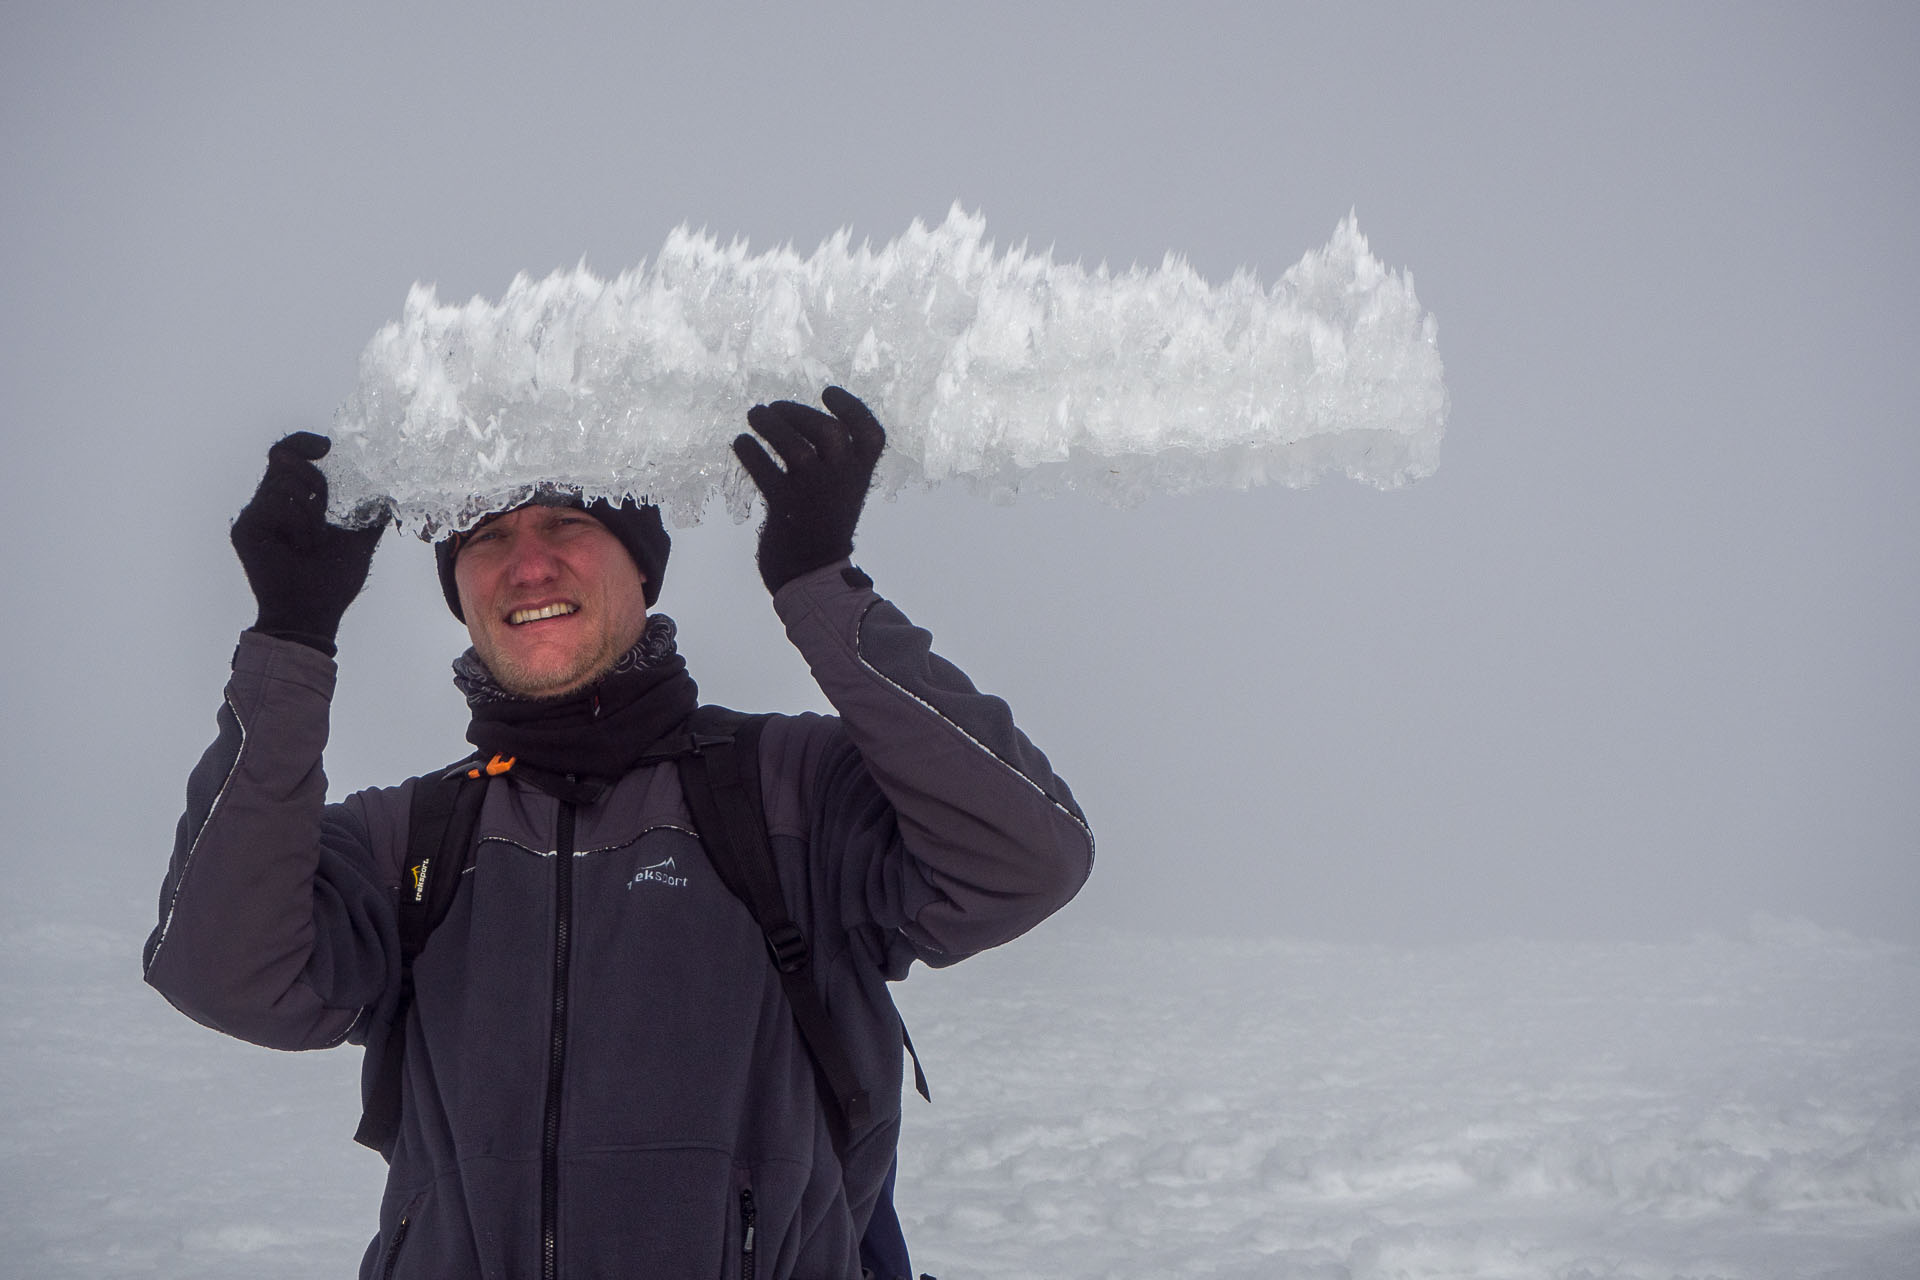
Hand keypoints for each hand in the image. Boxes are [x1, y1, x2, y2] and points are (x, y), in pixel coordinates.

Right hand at [230, 432, 385, 652]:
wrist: (313, 614)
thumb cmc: (333, 581)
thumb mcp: (360, 540)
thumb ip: (372, 514)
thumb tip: (394, 494)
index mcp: (294, 500)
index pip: (289, 454)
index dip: (303, 441)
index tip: (326, 446)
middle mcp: (270, 502)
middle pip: (282, 459)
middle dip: (314, 477)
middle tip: (325, 503)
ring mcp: (255, 514)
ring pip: (283, 483)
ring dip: (311, 511)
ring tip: (314, 540)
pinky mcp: (245, 528)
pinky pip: (273, 504)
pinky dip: (298, 522)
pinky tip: (300, 546)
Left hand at [733, 386, 885, 593]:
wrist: (811, 573)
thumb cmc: (823, 524)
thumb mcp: (841, 489)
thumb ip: (832, 458)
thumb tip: (796, 418)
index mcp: (861, 475)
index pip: (871, 434)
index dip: (852, 407)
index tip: (827, 392)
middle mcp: (842, 481)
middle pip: (829, 432)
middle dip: (798, 412)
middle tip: (773, 407)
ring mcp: (814, 494)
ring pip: (794, 447)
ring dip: (770, 424)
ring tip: (753, 415)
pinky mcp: (785, 507)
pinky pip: (764, 471)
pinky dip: (749, 452)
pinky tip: (740, 443)